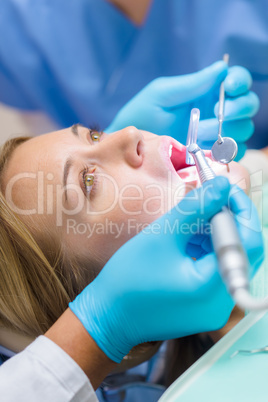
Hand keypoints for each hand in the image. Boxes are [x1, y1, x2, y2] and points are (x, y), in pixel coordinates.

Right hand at [69, 177, 254, 362]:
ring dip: (216, 235)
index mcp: (212, 287)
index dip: (240, 209)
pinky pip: (217, 272)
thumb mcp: (162, 235)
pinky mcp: (205, 308)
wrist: (109, 316)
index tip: (223, 188)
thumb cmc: (129, 278)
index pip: (247, 241)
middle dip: (227, 221)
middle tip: (208, 200)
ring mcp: (214, 308)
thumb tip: (222, 185)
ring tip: (192, 220)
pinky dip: (208, 251)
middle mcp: (221, 303)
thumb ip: (196, 207)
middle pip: (242, 252)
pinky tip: (189, 239)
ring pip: (229, 260)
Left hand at [106, 62, 258, 159]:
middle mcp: (216, 111)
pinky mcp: (213, 155)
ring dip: (226, 130)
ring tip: (198, 133)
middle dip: (237, 107)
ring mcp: (217, 134)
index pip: (236, 80)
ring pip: (243, 129)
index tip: (229, 86)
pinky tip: (207, 149)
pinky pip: (233, 154)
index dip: (240, 81)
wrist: (132, 146)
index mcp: (207, 91)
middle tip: (215, 111)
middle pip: (247, 105)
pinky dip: (226, 151)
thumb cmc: (143, 114)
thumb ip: (191, 84)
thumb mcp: (163, 94)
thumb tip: (221, 68)